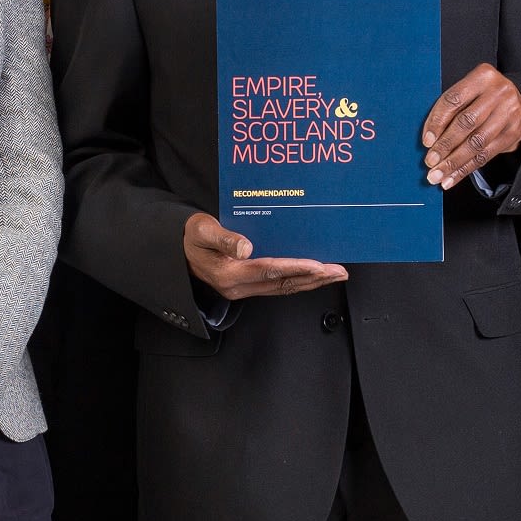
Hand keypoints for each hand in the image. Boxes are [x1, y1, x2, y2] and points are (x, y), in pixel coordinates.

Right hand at [184, 213, 346, 301]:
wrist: (182, 251)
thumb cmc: (192, 237)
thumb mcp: (202, 231)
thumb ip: (224, 238)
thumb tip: (246, 247)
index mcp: (229, 273)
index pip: (268, 271)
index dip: (295, 268)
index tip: (318, 265)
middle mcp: (240, 286)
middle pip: (283, 283)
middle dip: (314, 278)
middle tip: (339, 271)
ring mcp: (246, 289)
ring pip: (285, 287)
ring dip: (312, 282)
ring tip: (335, 274)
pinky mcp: (250, 286)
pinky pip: (280, 286)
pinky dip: (300, 280)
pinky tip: (315, 275)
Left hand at [422, 64, 520, 189]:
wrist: (519, 99)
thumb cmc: (483, 96)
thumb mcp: (469, 90)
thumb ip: (452, 108)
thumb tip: (428, 139)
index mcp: (482, 77)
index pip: (454, 100)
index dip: (437, 122)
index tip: (426, 141)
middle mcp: (499, 93)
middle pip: (466, 123)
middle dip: (445, 145)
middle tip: (430, 162)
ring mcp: (509, 114)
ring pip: (477, 143)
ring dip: (454, 163)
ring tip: (437, 175)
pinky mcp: (514, 133)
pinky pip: (486, 155)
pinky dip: (466, 169)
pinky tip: (452, 178)